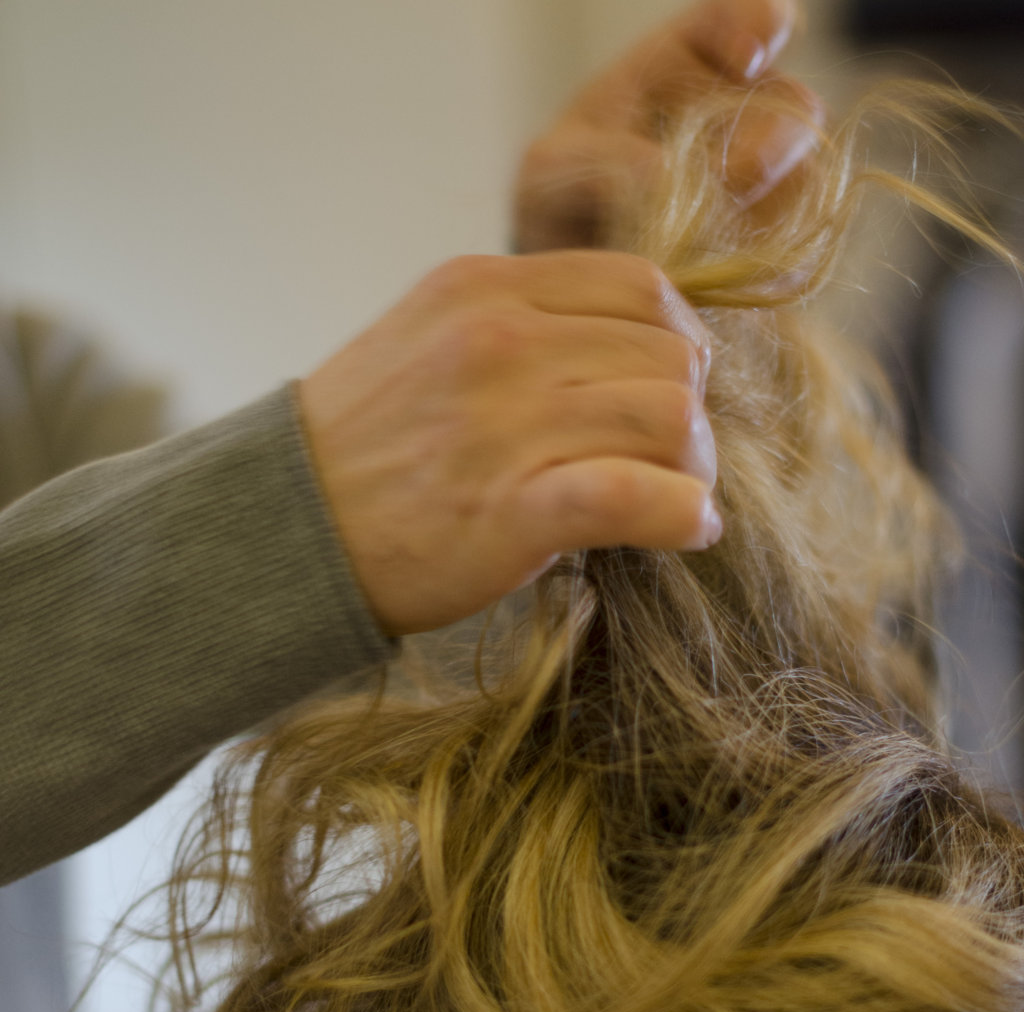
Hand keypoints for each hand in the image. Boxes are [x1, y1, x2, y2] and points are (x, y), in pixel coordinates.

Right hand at [297, 251, 717, 636]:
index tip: (665, 390)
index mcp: (483, 289)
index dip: (676, 343)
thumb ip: (517, 326)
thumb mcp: (427, 340)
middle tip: (674, 459)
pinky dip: (681, 515)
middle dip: (692, 409)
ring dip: (695, 466)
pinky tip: (685, 529)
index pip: (641, 286)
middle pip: (670, 353)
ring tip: (676, 496)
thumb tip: (627, 350)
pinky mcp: (512, 509)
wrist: (286, 534)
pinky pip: (638, 494)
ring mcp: (505, 423)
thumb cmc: (363, 450)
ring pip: (671, 417)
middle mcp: (498, 341)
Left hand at [514, 0, 825, 252]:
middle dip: (773, 137)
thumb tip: (662, 171)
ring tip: (722, 231)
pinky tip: (730, 271)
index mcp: (681, 67)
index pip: (739, 21)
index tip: (749, 57)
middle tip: (735, 175)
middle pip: (791, 103)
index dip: (760, 24)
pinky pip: (796, 243)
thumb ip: (596, 162)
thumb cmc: (558, 207)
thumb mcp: (551, 175)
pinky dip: (773, 256)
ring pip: (805, 175)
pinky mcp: (770, 242)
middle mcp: (736, 114)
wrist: (573, 286)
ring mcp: (762, 179)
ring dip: (776, 202)